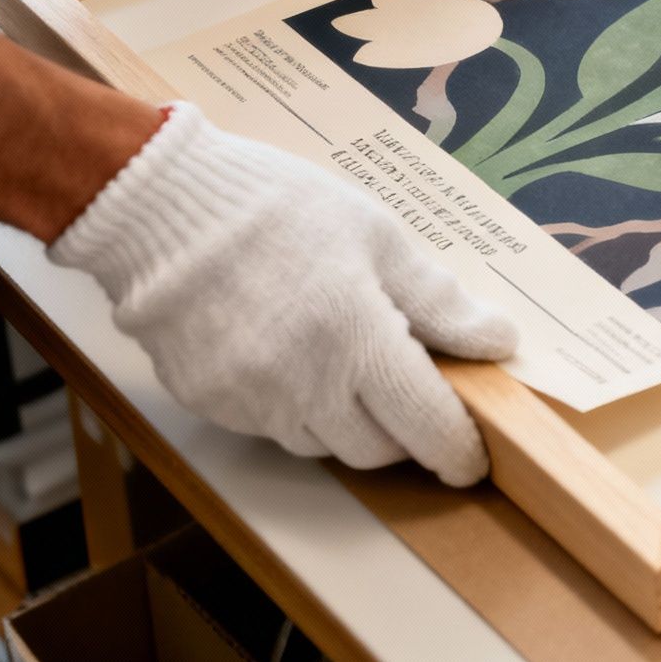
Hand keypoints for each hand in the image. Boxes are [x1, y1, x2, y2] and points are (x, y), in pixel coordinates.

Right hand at [50, 103, 516, 484]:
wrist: (162, 204)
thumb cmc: (281, 209)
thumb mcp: (378, 238)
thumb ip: (439, 301)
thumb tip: (498, 342)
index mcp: (357, 341)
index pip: (426, 427)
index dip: (458, 450)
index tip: (474, 456)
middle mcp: (304, 387)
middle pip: (376, 450)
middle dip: (404, 432)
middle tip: (410, 389)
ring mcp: (251, 401)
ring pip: (323, 445)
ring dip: (348, 422)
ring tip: (345, 361)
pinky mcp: (210, 403)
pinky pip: (271, 427)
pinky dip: (295, 407)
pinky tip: (291, 355)